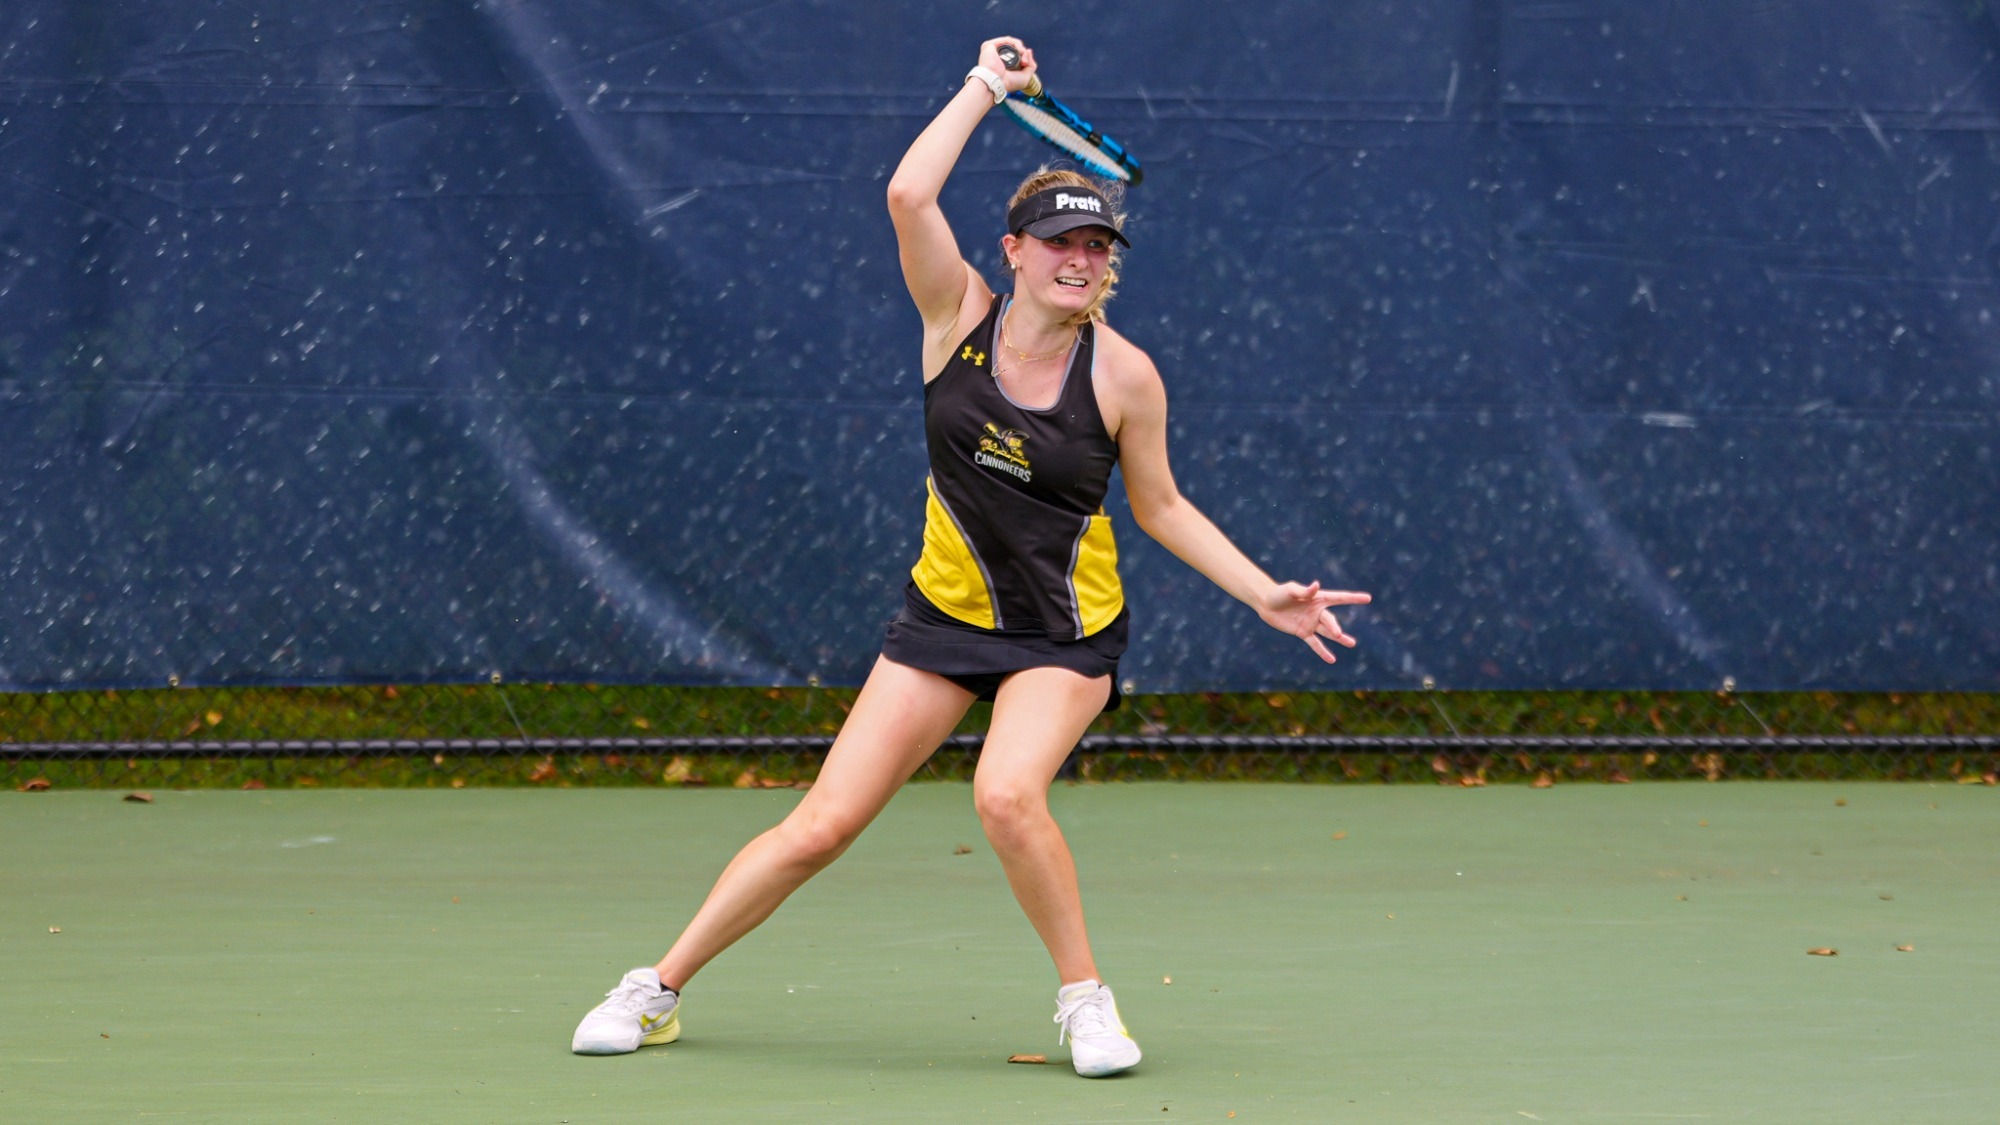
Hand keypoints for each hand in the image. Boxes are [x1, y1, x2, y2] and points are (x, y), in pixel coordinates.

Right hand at [978, 38, 1037, 94]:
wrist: (996, 82)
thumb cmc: (1008, 83)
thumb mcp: (1025, 77)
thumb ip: (1031, 65)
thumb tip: (1029, 50)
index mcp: (1003, 65)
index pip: (1016, 56)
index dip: (1024, 57)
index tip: (1026, 64)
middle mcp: (997, 57)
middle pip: (1015, 49)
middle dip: (1024, 53)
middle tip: (1025, 63)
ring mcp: (994, 51)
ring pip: (1012, 43)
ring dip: (1021, 49)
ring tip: (1022, 57)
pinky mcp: (990, 45)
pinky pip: (1007, 40)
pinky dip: (1016, 44)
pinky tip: (1020, 50)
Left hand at [1256, 581, 1370, 663]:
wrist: (1265, 603)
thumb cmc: (1279, 593)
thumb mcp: (1291, 591)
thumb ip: (1304, 591)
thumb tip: (1316, 585)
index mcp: (1318, 598)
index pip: (1339, 598)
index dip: (1353, 598)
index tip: (1367, 598)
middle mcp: (1317, 611)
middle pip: (1330, 620)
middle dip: (1334, 627)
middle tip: (1338, 634)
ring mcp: (1311, 622)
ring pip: (1328, 632)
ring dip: (1339, 638)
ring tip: (1352, 643)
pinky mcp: (1303, 632)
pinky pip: (1315, 643)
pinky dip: (1322, 652)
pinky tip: (1332, 660)